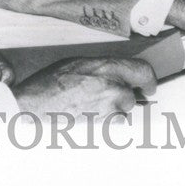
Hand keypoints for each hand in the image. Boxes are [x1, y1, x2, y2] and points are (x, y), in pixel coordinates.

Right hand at [13, 57, 156, 117]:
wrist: (36, 104)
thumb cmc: (52, 83)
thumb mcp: (79, 63)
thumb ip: (103, 67)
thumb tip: (118, 72)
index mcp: (107, 66)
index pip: (143, 70)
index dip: (148, 79)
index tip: (148, 85)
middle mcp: (112, 85)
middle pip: (135, 94)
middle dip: (129, 96)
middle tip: (116, 97)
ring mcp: (109, 106)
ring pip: (125, 109)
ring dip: (116, 108)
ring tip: (94, 105)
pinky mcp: (103, 123)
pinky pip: (115, 122)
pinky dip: (109, 120)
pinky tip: (92, 115)